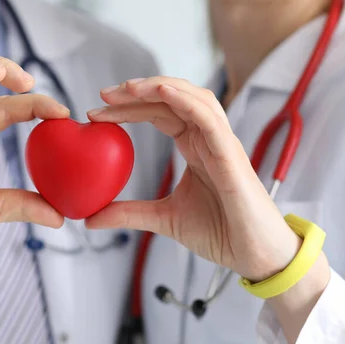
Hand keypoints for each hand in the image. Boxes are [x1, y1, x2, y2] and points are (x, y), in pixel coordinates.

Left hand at [87, 77, 330, 343]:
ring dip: (158, 87)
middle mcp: (207, 138)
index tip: (95, 113)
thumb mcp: (163, 219)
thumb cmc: (220, 233)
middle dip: (137, 92)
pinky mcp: (231, 154)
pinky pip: (208, 118)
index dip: (128, 108)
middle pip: (171, 99)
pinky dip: (185, 100)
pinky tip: (160, 91)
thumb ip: (129, 214)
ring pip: (192, 98)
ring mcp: (221, 143)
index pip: (158, 114)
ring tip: (126, 87)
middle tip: (103, 93)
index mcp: (194, 147)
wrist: (254, 256)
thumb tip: (90, 219)